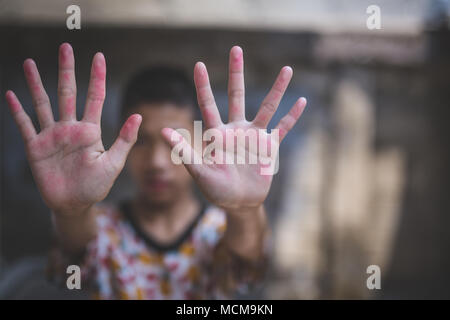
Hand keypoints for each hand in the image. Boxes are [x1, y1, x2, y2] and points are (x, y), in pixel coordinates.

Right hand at [5, 43, 140, 215]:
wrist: (74, 204)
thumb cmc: (96, 185)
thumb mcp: (113, 163)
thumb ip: (124, 140)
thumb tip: (138, 116)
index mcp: (91, 130)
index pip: (95, 97)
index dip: (97, 77)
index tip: (99, 56)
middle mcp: (70, 128)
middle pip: (68, 93)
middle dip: (67, 70)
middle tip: (66, 47)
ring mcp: (52, 136)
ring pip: (43, 103)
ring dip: (36, 83)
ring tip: (30, 63)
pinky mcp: (36, 147)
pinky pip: (25, 125)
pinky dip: (18, 110)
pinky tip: (11, 94)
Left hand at [162, 46, 305, 210]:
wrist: (239, 203)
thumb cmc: (216, 190)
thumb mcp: (199, 172)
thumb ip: (184, 152)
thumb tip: (163, 131)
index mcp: (217, 135)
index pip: (208, 104)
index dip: (203, 85)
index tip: (198, 64)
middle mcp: (236, 130)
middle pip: (236, 96)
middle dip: (236, 73)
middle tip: (236, 50)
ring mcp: (254, 136)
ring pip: (267, 107)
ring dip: (277, 89)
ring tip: (287, 69)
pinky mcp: (270, 147)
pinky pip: (283, 128)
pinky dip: (292, 116)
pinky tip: (302, 101)